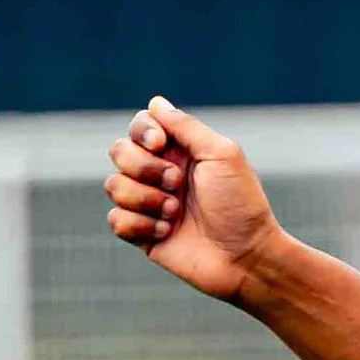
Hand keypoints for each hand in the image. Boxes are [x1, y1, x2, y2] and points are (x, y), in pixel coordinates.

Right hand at [105, 95, 281, 302]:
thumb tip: (155, 102)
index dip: (143, 132)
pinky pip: (116, 219)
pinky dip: (140, 225)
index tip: (162, 145)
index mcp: (181, 152)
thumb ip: (186, 126)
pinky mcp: (142, 234)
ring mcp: (150, 204)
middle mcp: (161, 174)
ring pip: (114, 185)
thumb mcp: (222, 155)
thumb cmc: (241, 206)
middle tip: (177, 185)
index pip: (140, 125)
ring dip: (145, 199)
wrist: (245, 258)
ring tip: (175, 213)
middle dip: (144, 168)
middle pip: (119, 151)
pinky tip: (167, 233)